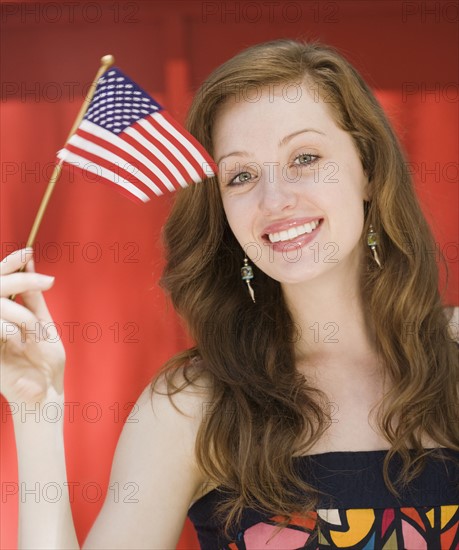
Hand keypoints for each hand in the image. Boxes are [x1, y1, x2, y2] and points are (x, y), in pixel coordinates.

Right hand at [0, 248, 64, 403]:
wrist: (45, 395)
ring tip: (33, 332)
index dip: (10, 264)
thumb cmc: (44, 361)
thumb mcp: (42, 324)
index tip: (28, 252)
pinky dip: (10, 330)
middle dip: (21, 280)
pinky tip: (19, 342)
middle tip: (47, 282)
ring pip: (0, 307)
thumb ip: (32, 297)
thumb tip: (29, 262)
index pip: (1, 282)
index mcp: (6, 315)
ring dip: (22, 316)